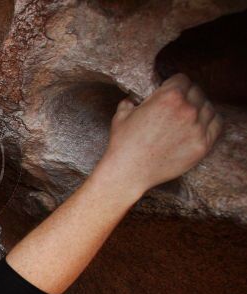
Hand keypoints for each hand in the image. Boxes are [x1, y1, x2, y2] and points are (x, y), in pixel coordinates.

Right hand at [98, 73, 222, 196]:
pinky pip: (216, 125)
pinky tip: (200, 125)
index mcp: (169, 96)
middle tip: (178, 106)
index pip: (182, 79)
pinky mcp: (202, 144)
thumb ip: (131, 101)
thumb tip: (133, 99)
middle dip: (187, 96)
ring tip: (188, 117)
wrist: (129, 172)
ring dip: (199, 109)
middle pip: (197, 92)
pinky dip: (210, 122)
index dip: (175, 84)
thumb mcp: (121, 115)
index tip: (171, 91)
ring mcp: (197, 127)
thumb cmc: (123, 144)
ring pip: (208, 107)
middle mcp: (187, 109)